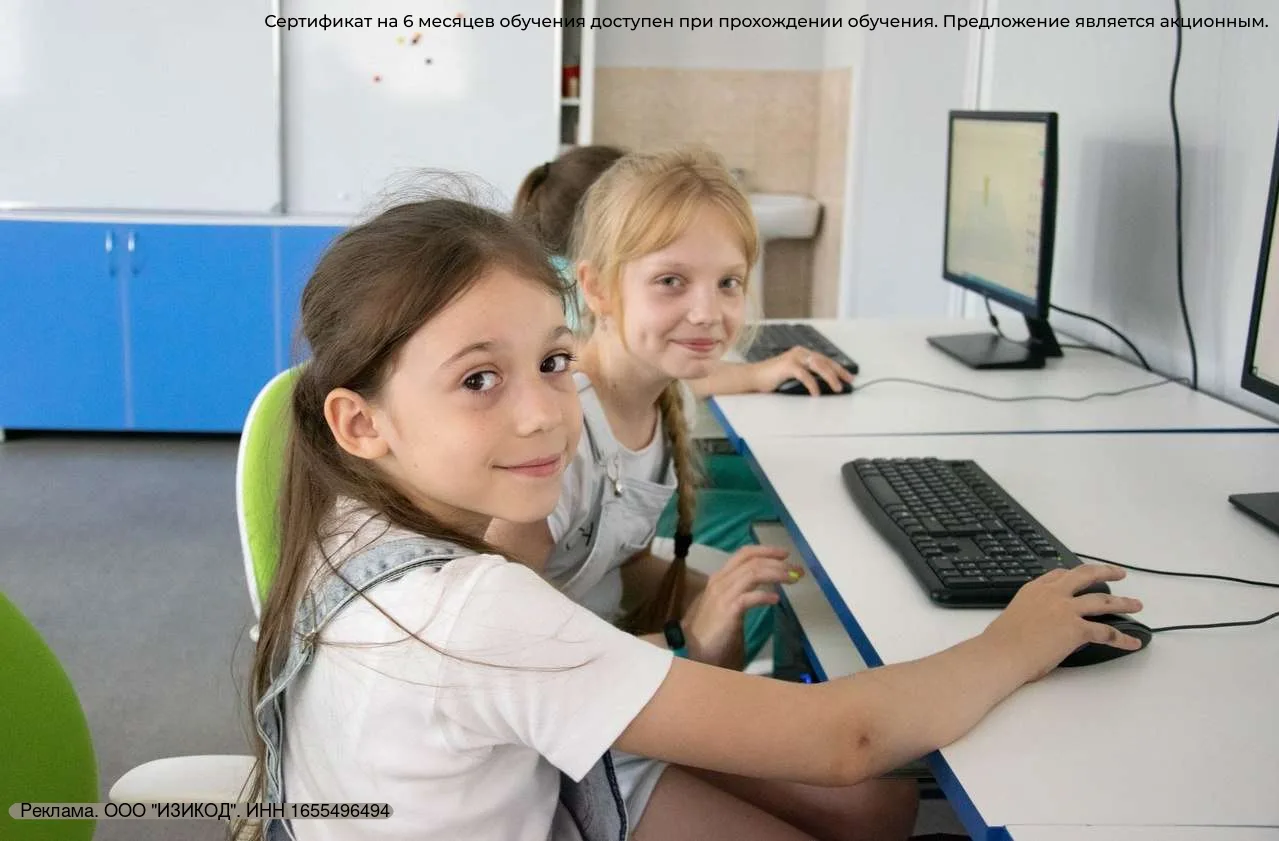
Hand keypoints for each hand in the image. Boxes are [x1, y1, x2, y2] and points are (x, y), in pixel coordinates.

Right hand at [683, 545, 802, 667]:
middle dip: (777, 562)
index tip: (784, 553)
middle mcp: (719, 582)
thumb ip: (740, 593)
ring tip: (792, 579)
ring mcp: (722, 596)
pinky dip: (765, 595)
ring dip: (776, 574)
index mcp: (719, 578)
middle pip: (751, 561)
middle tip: (797, 568)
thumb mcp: (726, 606)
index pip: (743, 554)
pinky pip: (749, 597)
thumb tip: (762, 584)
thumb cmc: (712, 633)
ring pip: (753, 574)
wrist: (694, 654)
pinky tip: (775, 599)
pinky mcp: (727, 611)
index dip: (765, 550)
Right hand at [749, 346, 853, 395]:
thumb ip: (808, 376)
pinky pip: (805, 375)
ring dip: (830, 378)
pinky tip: (816, 393)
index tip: (848, 377)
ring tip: (837, 387)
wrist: (753, 377)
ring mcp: (794, 358)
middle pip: (824, 361)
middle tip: (848, 381)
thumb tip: (825, 385)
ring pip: (818, 366)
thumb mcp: (794, 376)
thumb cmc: (772, 378)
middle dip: (839, 372)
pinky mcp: (787, 365)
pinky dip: (813, 384)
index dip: (838, 368)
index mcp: (802, 353)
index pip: (825, 360)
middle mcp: (800, 353)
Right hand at [982, 565, 1144, 681]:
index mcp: (1034, 590)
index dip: (1073, 573)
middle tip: (1119, 573)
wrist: (1002, 653)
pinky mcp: (1077, 629)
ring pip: (1103, 600)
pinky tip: (1133, 642)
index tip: (1081, 573)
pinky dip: (1122, 638)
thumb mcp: (1014, 616)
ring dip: (1123, 601)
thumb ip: (1031, 614)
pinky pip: (1106, 632)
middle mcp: (1053, 594)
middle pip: (1086, 576)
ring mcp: (1066, 610)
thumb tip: (1039, 626)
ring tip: (1136, 604)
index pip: (1058, 574)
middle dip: (1106, 572)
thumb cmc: (1000, 642)